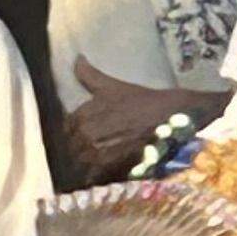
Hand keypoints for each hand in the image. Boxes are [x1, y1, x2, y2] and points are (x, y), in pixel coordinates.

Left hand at [64, 63, 191, 184]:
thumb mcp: (112, 86)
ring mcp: (98, 155)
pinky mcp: (113, 170)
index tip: (85, 134)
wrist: (171, 116)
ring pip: (82, 165)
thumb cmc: (141, 100)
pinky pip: (96, 177)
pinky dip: (98, 176)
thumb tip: (77, 58)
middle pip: (71, 150)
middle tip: (96, 149)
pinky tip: (106, 172)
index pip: (65, 130)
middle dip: (80, 150)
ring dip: (88, 164)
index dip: (73, 132)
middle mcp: (85, 136)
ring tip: (102, 161)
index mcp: (80, 117)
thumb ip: (88, 75)